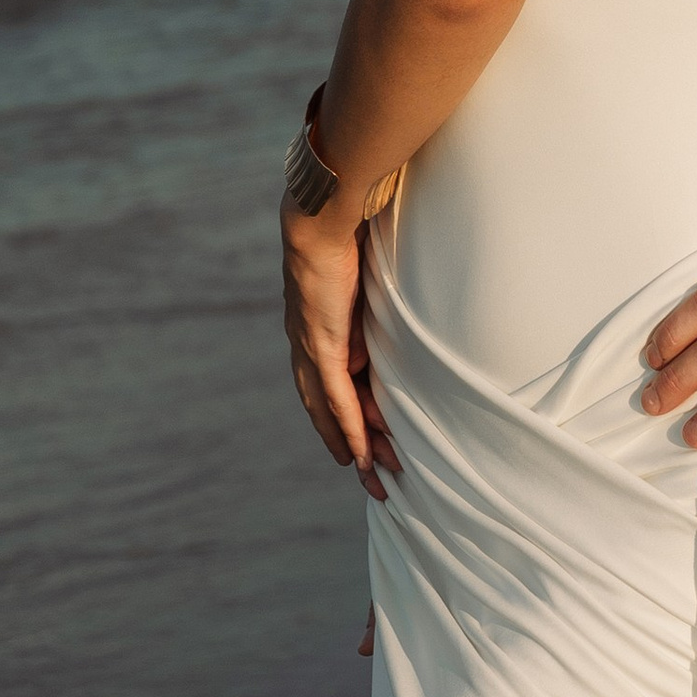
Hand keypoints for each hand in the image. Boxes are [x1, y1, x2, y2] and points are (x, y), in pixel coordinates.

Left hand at [281, 203, 401, 492]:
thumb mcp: (366, 280)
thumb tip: (388, 330)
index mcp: (318, 330)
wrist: (322, 217)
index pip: (334, 387)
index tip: (366, 448)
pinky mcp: (322, 345)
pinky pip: (337, 398)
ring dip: (352, 447)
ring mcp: (312, 348)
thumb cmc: (347, 235)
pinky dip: (349, 429)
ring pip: (331, 412)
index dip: (348, 420)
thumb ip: (371, 308)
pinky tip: (360, 456)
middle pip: (327, 410)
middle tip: (373, 480)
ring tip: (372, 479)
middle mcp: (309, 346)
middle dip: (349, 447)